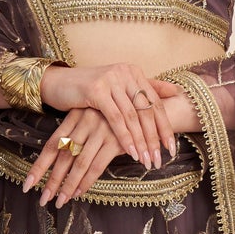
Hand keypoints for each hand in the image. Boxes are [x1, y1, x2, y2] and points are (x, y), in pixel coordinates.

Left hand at [22, 106, 126, 207]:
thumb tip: (61, 161)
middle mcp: (84, 122)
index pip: (52, 145)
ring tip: (60, 201)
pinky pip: (97, 166)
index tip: (28, 184)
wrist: (146, 106)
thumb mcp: (93, 118)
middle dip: (51, 181)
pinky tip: (79, 192)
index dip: (39, 166)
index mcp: (75, 117)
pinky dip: (86, 181)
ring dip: (68, 186)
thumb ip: (78, 135)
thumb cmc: (116, 117)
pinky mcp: (115, 140)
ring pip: (78, 164)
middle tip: (43, 199)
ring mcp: (100, 130)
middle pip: (62, 157)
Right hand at [40, 62, 181, 166]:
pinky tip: (131, 152)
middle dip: (155, 138)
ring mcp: (111, 80)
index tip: (171, 148)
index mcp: (133, 73)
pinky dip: (125, 137)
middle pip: (146, 110)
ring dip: (141, 141)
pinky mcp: (96, 90)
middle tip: (159, 159)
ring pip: (132, 117)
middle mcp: (125, 73)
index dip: (164, 126)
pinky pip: (116, 119)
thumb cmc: (88, 90)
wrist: (58, 83)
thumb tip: (176, 91)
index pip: (155, 102)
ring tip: (147, 160)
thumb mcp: (118, 88)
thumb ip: (144, 89)